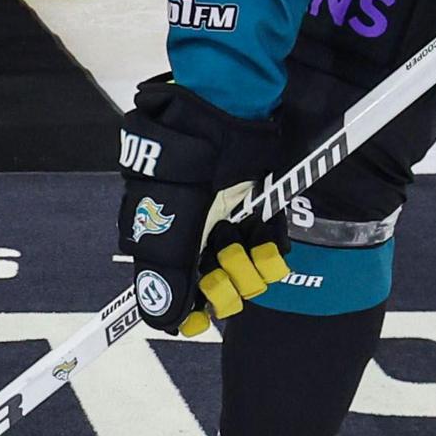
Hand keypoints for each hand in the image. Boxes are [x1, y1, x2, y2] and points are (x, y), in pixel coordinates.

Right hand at [116, 80, 286, 334]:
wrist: (223, 111)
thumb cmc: (185, 164)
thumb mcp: (169, 223)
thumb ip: (166, 276)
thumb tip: (163, 324)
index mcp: (163, 237)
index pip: (173, 290)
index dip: (187, 311)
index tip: (199, 324)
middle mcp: (195, 234)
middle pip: (212, 285)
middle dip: (223, 288)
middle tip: (224, 278)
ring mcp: (227, 222)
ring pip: (243, 271)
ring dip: (248, 270)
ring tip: (244, 253)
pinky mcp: (258, 211)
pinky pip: (269, 247)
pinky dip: (272, 252)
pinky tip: (268, 247)